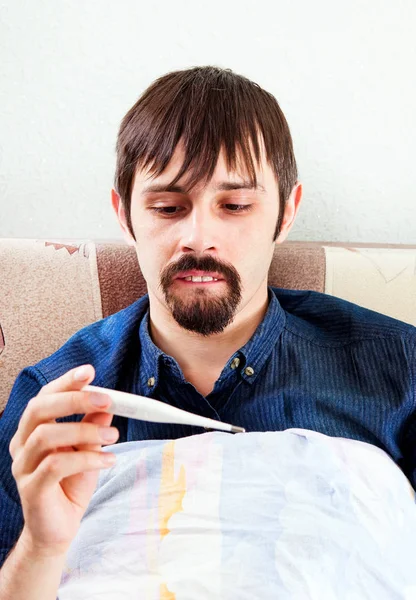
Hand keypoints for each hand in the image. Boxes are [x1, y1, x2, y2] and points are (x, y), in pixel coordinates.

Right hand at [9, 365, 118, 557]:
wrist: (59, 529)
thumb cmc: (71, 485)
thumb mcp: (88, 450)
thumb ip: (93, 427)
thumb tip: (106, 407)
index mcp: (34, 429)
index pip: (44, 397)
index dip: (65, 382)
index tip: (89, 371)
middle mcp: (23, 444)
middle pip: (38, 409)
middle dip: (73, 399)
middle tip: (106, 401)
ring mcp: (23, 467)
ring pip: (46, 436)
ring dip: (84, 431)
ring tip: (113, 437)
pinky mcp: (31, 489)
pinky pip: (55, 466)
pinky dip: (86, 459)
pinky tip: (108, 460)